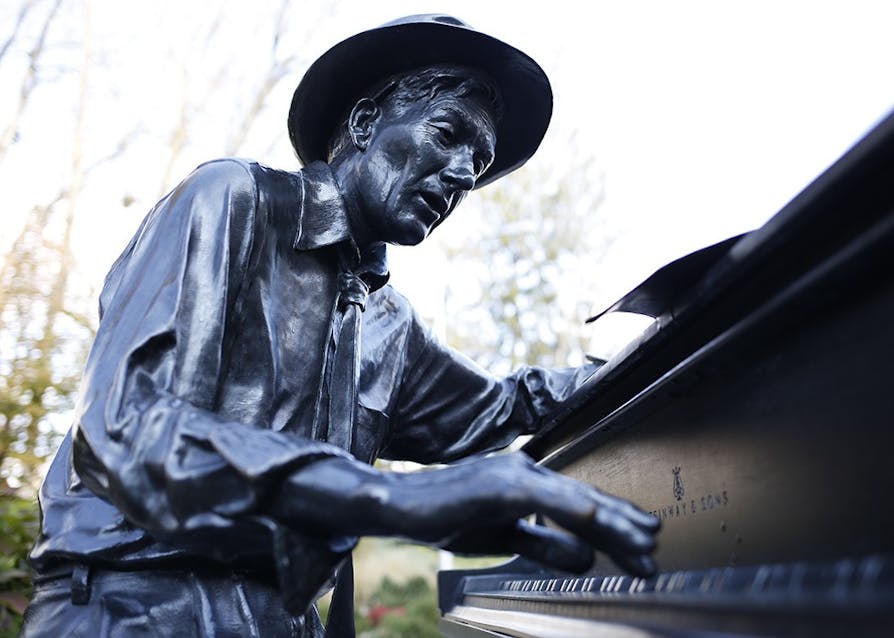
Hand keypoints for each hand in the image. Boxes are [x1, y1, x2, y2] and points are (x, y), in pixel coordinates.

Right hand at [272, 452, 659, 576]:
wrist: (400, 504)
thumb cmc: (448, 515)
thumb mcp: (505, 536)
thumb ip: (544, 544)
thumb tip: (586, 558)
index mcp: (529, 481)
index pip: (580, 504)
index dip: (615, 524)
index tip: (644, 545)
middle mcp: (529, 469)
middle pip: (587, 500)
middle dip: (625, 526)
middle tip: (657, 547)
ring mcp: (516, 472)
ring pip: (577, 500)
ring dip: (614, 524)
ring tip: (645, 546)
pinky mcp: (503, 482)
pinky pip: (550, 500)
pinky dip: (580, 514)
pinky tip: (602, 528)